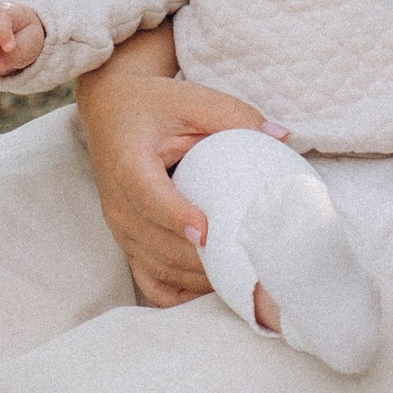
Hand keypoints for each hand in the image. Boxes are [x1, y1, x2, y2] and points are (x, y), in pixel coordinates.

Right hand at [76, 45, 277, 307]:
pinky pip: (151, 282)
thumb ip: (235, 116)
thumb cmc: (153, 106)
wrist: (110, 112)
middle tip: (248, 266)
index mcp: (129, 164)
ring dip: (198, 278)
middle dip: (202, 261)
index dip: (175, 217)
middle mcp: (118, 203)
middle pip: (158, 244)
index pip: (149, 197)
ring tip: (242, 276)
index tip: (206, 233)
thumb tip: (282, 136)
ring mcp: (120, 229)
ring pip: (158, 268)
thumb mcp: (191, 100)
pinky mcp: (127, 242)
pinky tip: (213, 285)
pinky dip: (180, 292)